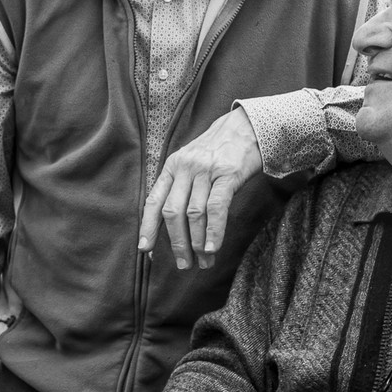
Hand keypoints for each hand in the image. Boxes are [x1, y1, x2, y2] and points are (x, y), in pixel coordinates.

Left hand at [139, 107, 262, 269]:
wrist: (247, 127)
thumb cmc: (219, 152)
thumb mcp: (192, 163)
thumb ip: (181, 188)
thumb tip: (174, 226)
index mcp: (172, 167)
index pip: (153, 201)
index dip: (148, 227)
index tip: (145, 250)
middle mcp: (185, 168)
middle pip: (172, 212)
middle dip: (176, 243)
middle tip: (183, 264)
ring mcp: (206, 170)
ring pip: (194, 214)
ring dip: (198, 243)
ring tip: (203, 262)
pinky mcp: (227, 174)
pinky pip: (216, 207)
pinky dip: (214, 231)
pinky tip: (213, 248)